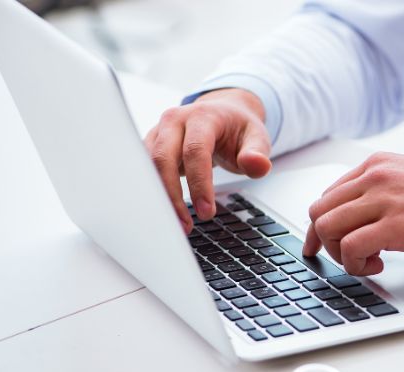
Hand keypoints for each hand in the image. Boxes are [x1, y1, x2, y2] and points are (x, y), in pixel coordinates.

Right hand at [144, 88, 272, 231]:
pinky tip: (165, 212)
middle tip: (186, 225)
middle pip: (163, 158)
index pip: (195, 150)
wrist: (223, 112)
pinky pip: (145, 170)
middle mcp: (175, 120)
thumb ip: (258, 154)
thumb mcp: (257, 138)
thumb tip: (258, 165)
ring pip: (149, 166)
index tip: (207, 212)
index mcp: (203, 116)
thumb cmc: (238, 129)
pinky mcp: (151, 145)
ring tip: (176, 225)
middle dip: (173, 196)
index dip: (199, 183)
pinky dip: (153, 192)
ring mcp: (159, 131)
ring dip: (160, 197)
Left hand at [303, 152, 403, 275]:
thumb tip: (359, 219)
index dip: (322, 226)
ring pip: (327, 227)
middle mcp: (376, 176)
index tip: (323, 244)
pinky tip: (378, 266)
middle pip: (320, 211)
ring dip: (340, 254)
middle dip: (325, 242)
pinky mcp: (396, 225)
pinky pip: (350, 247)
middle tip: (346, 258)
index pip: (328, 195)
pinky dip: (356, 264)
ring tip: (368, 261)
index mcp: (377, 164)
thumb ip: (383, 193)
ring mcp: (384, 199)